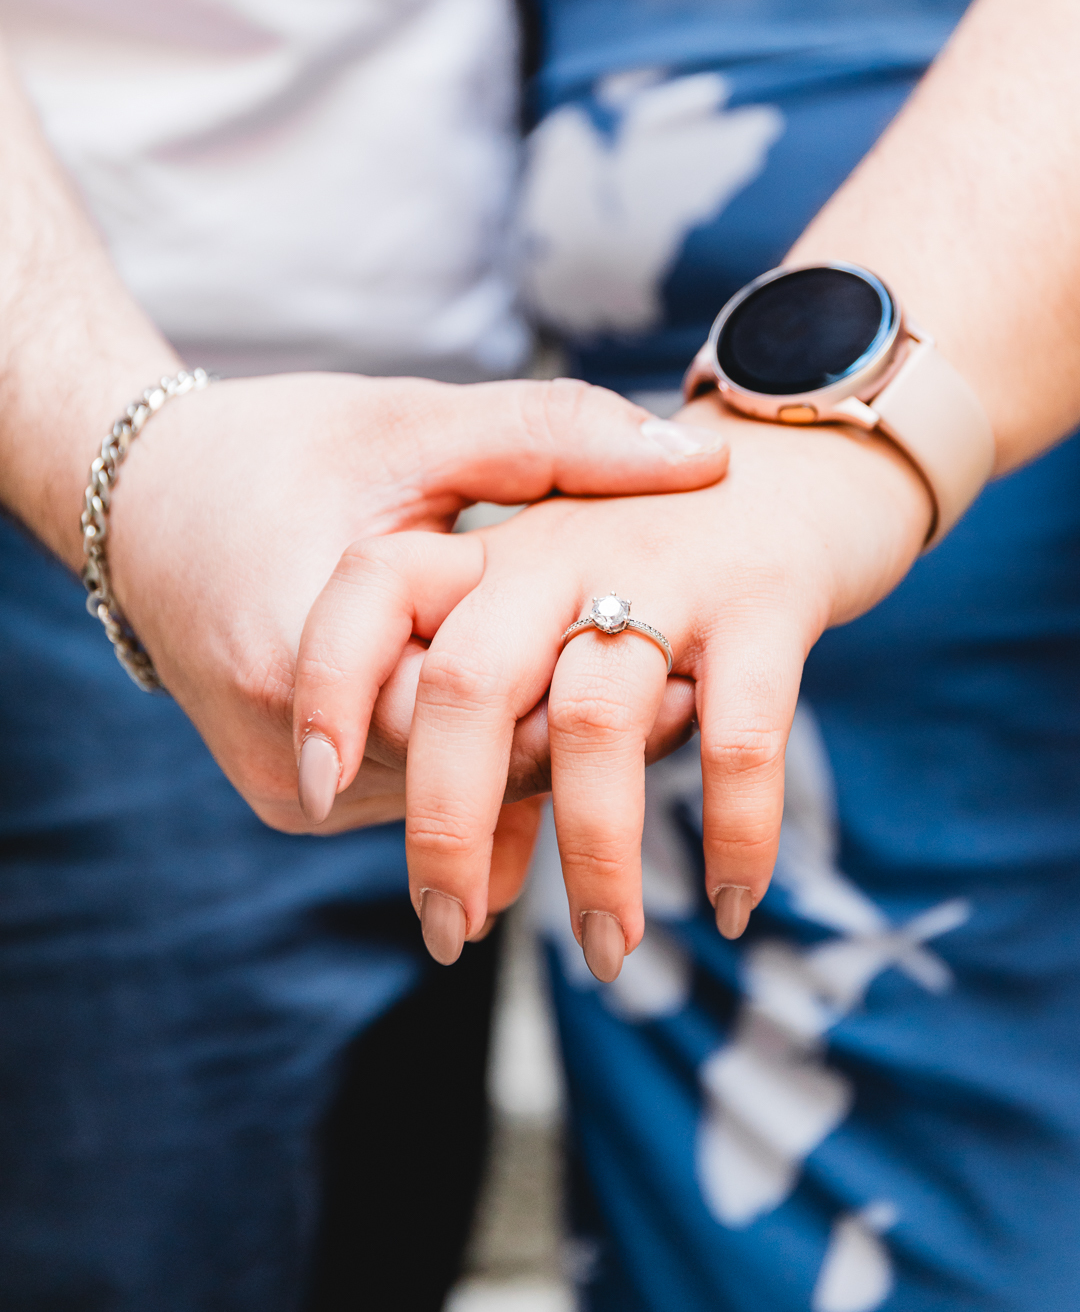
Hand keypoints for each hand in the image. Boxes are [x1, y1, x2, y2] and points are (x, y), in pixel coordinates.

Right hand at [105, 372, 727, 857]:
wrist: (148, 507)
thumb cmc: (281, 452)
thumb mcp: (416, 427)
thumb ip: (556, 438)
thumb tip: (704, 459)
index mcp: (302, 654)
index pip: (484, 714)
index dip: (588, 690)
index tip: (692, 670)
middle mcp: (293, 753)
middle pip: (481, 768)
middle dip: (576, 723)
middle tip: (692, 690)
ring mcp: (298, 789)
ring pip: (461, 791)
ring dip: (536, 743)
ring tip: (629, 689)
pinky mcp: (306, 797)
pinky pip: (425, 789)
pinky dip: (484, 750)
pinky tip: (542, 699)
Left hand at [293, 396, 930, 970]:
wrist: (802, 466)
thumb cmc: (661, 569)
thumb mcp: (566, 633)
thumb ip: (516, 747)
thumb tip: (480, 889)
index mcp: (498, 554)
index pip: (373, 591)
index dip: (329, 687)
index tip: (317, 793)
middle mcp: (564, 553)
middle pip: (467, 681)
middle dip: (446, 821)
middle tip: (449, 931)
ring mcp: (667, 572)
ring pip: (595, 723)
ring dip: (593, 856)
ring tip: (607, 952)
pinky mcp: (766, 601)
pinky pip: (739, 735)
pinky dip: (734, 829)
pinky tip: (732, 903)